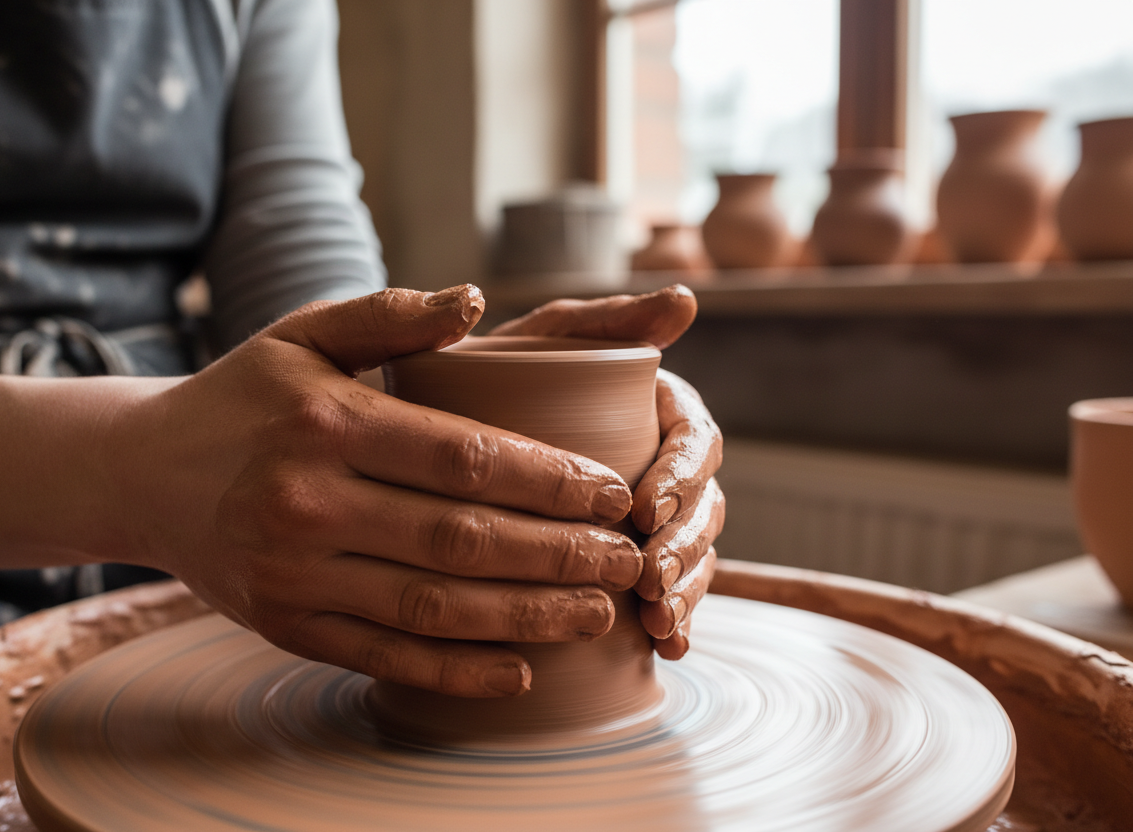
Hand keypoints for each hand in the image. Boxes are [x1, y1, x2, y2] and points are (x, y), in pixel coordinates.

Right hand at [112, 286, 644, 697]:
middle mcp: (308, 502)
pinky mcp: (285, 626)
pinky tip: (518, 670)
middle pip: (462, 538)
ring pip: (433, 607)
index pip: (463, 456)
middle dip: (560, 554)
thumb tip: (476, 299)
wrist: (142, 473)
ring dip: (528, 616)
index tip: (613, 491)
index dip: (550, 479)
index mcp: (327, 422)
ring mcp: (293, 574)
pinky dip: (456, 670)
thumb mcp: (304, 335)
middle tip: (628, 557)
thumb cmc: (244, 397)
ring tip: (598, 613)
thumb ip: (392, 314)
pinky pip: (384, 655)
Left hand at [491, 285, 723, 659]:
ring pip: (695, 553)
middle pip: (703, 505)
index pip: (696, 440)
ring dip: (687, 588)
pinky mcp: (633, 558)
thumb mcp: (544, 341)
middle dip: (685, 545)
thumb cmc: (497, 375)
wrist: (447, 431)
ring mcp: (653, 517)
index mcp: (660, 409)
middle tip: (650, 577)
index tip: (647, 505)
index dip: (682, 475)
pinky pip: (671, 591)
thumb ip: (607, 319)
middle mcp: (666, 463)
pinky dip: (678, 618)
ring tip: (657, 617)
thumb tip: (686, 298)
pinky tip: (667, 645)